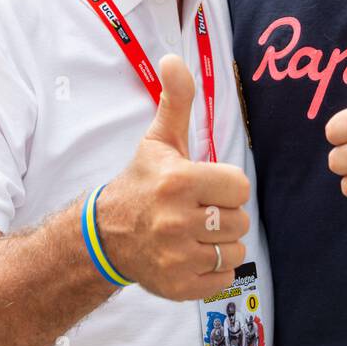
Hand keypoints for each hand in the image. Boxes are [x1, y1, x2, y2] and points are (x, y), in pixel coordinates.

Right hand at [96, 55, 251, 300]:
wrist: (106, 234)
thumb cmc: (142, 182)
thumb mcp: (159, 140)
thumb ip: (176, 99)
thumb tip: (173, 58)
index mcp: (178, 181)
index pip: (239, 187)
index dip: (225, 186)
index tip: (204, 186)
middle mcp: (177, 221)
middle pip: (240, 220)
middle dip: (223, 215)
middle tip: (197, 211)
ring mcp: (177, 257)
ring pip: (235, 251)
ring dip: (220, 243)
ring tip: (194, 233)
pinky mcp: (179, 287)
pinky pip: (224, 280)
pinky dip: (213, 271)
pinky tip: (191, 255)